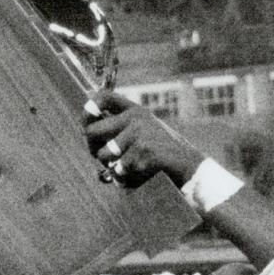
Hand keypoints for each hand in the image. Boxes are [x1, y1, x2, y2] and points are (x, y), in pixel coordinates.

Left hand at [84, 90, 204, 187]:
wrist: (187, 164)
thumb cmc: (158, 152)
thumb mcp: (142, 131)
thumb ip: (118, 128)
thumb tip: (86, 132)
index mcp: (134, 110)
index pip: (104, 97)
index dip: (89, 109)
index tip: (87, 121)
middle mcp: (135, 117)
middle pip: (91, 131)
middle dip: (92, 148)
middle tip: (100, 156)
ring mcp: (140, 132)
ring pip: (103, 155)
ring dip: (111, 167)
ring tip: (126, 167)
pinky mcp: (144, 149)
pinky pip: (119, 168)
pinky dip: (125, 177)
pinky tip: (139, 173)